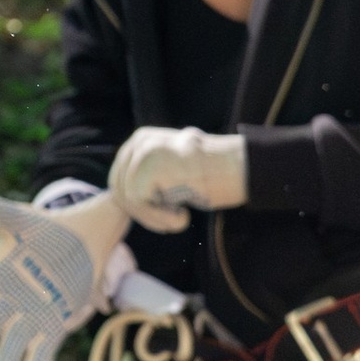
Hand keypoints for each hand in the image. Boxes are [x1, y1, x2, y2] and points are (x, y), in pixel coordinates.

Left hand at [110, 124, 248, 230]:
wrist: (240, 167)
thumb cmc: (215, 173)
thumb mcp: (175, 165)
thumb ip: (149, 172)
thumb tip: (125, 196)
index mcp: (142, 139)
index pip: (120, 178)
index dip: (138, 204)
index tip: (166, 212)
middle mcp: (139, 142)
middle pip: (119, 189)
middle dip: (142, 212)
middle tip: (171, 221)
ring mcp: (143, 153)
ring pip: (128, 200)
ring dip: (154, 218)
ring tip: (181, 218)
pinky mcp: (150, 168)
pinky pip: (139, 205)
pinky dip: (160, 219)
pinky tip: (184, 216)